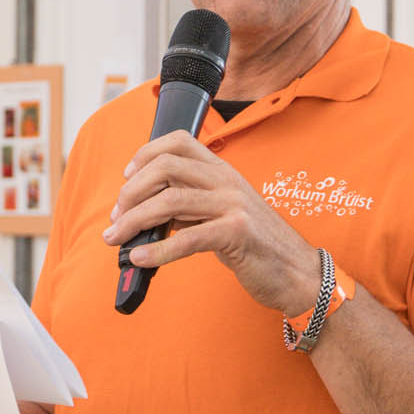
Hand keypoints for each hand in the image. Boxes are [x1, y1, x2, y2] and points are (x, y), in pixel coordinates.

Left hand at [101, 130, 323, 316]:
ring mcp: (234, 204)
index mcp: (223, 170)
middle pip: (166, 167)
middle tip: (116, 217)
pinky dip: (157, 250)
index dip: (145, 154)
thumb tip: (144, 212)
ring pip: (169, 201)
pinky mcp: (237, 233)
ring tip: (117, 239)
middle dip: (131, 192)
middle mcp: (227, 180)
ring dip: (134, 221)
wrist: (297, 272)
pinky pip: (186, 238)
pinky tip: (140, 258)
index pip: (178, 142)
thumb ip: (190, 206)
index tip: (126, 179)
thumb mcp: (222, 214)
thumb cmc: (256, 245)